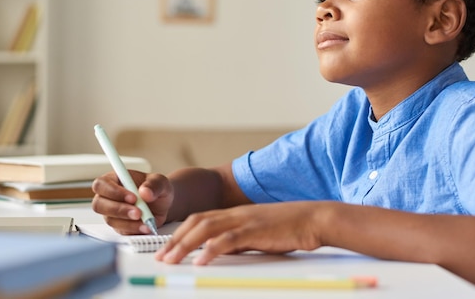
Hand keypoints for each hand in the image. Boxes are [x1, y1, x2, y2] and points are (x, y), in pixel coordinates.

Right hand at [91, 170, 171, 234]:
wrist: (163, 204)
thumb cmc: (156, 189)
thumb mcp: (159, 181)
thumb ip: (153, 185)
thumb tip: (145, 192)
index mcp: (113, 180)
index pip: (101, 184)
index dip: (113, 191)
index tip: (132, 197)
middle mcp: (108, 197)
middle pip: (99, 205)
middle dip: (119, 209)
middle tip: (138, 212)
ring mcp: (111, 213)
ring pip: (110, 220)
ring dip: (128, 222)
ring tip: (146, 221)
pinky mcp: (119, 226)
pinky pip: (121, 231)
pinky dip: (134, 230)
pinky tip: (146, 227)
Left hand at [155, 201, 323, 264]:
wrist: (313, 219)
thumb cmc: (289, 228)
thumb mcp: (257, 234)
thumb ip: (238, 240)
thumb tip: (218, 253)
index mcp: (235, 213)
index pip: (200, 219)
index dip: (180, 233)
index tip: (167, 248)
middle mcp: (235, 213)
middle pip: (197, 222)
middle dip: (176, 240)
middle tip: (161, 256)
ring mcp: (244, 220)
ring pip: (206, 229)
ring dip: (185, 244)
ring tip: (171, 259)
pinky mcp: (255, 230)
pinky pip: (228, 240)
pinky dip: (211, 250)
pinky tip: (200, 261)